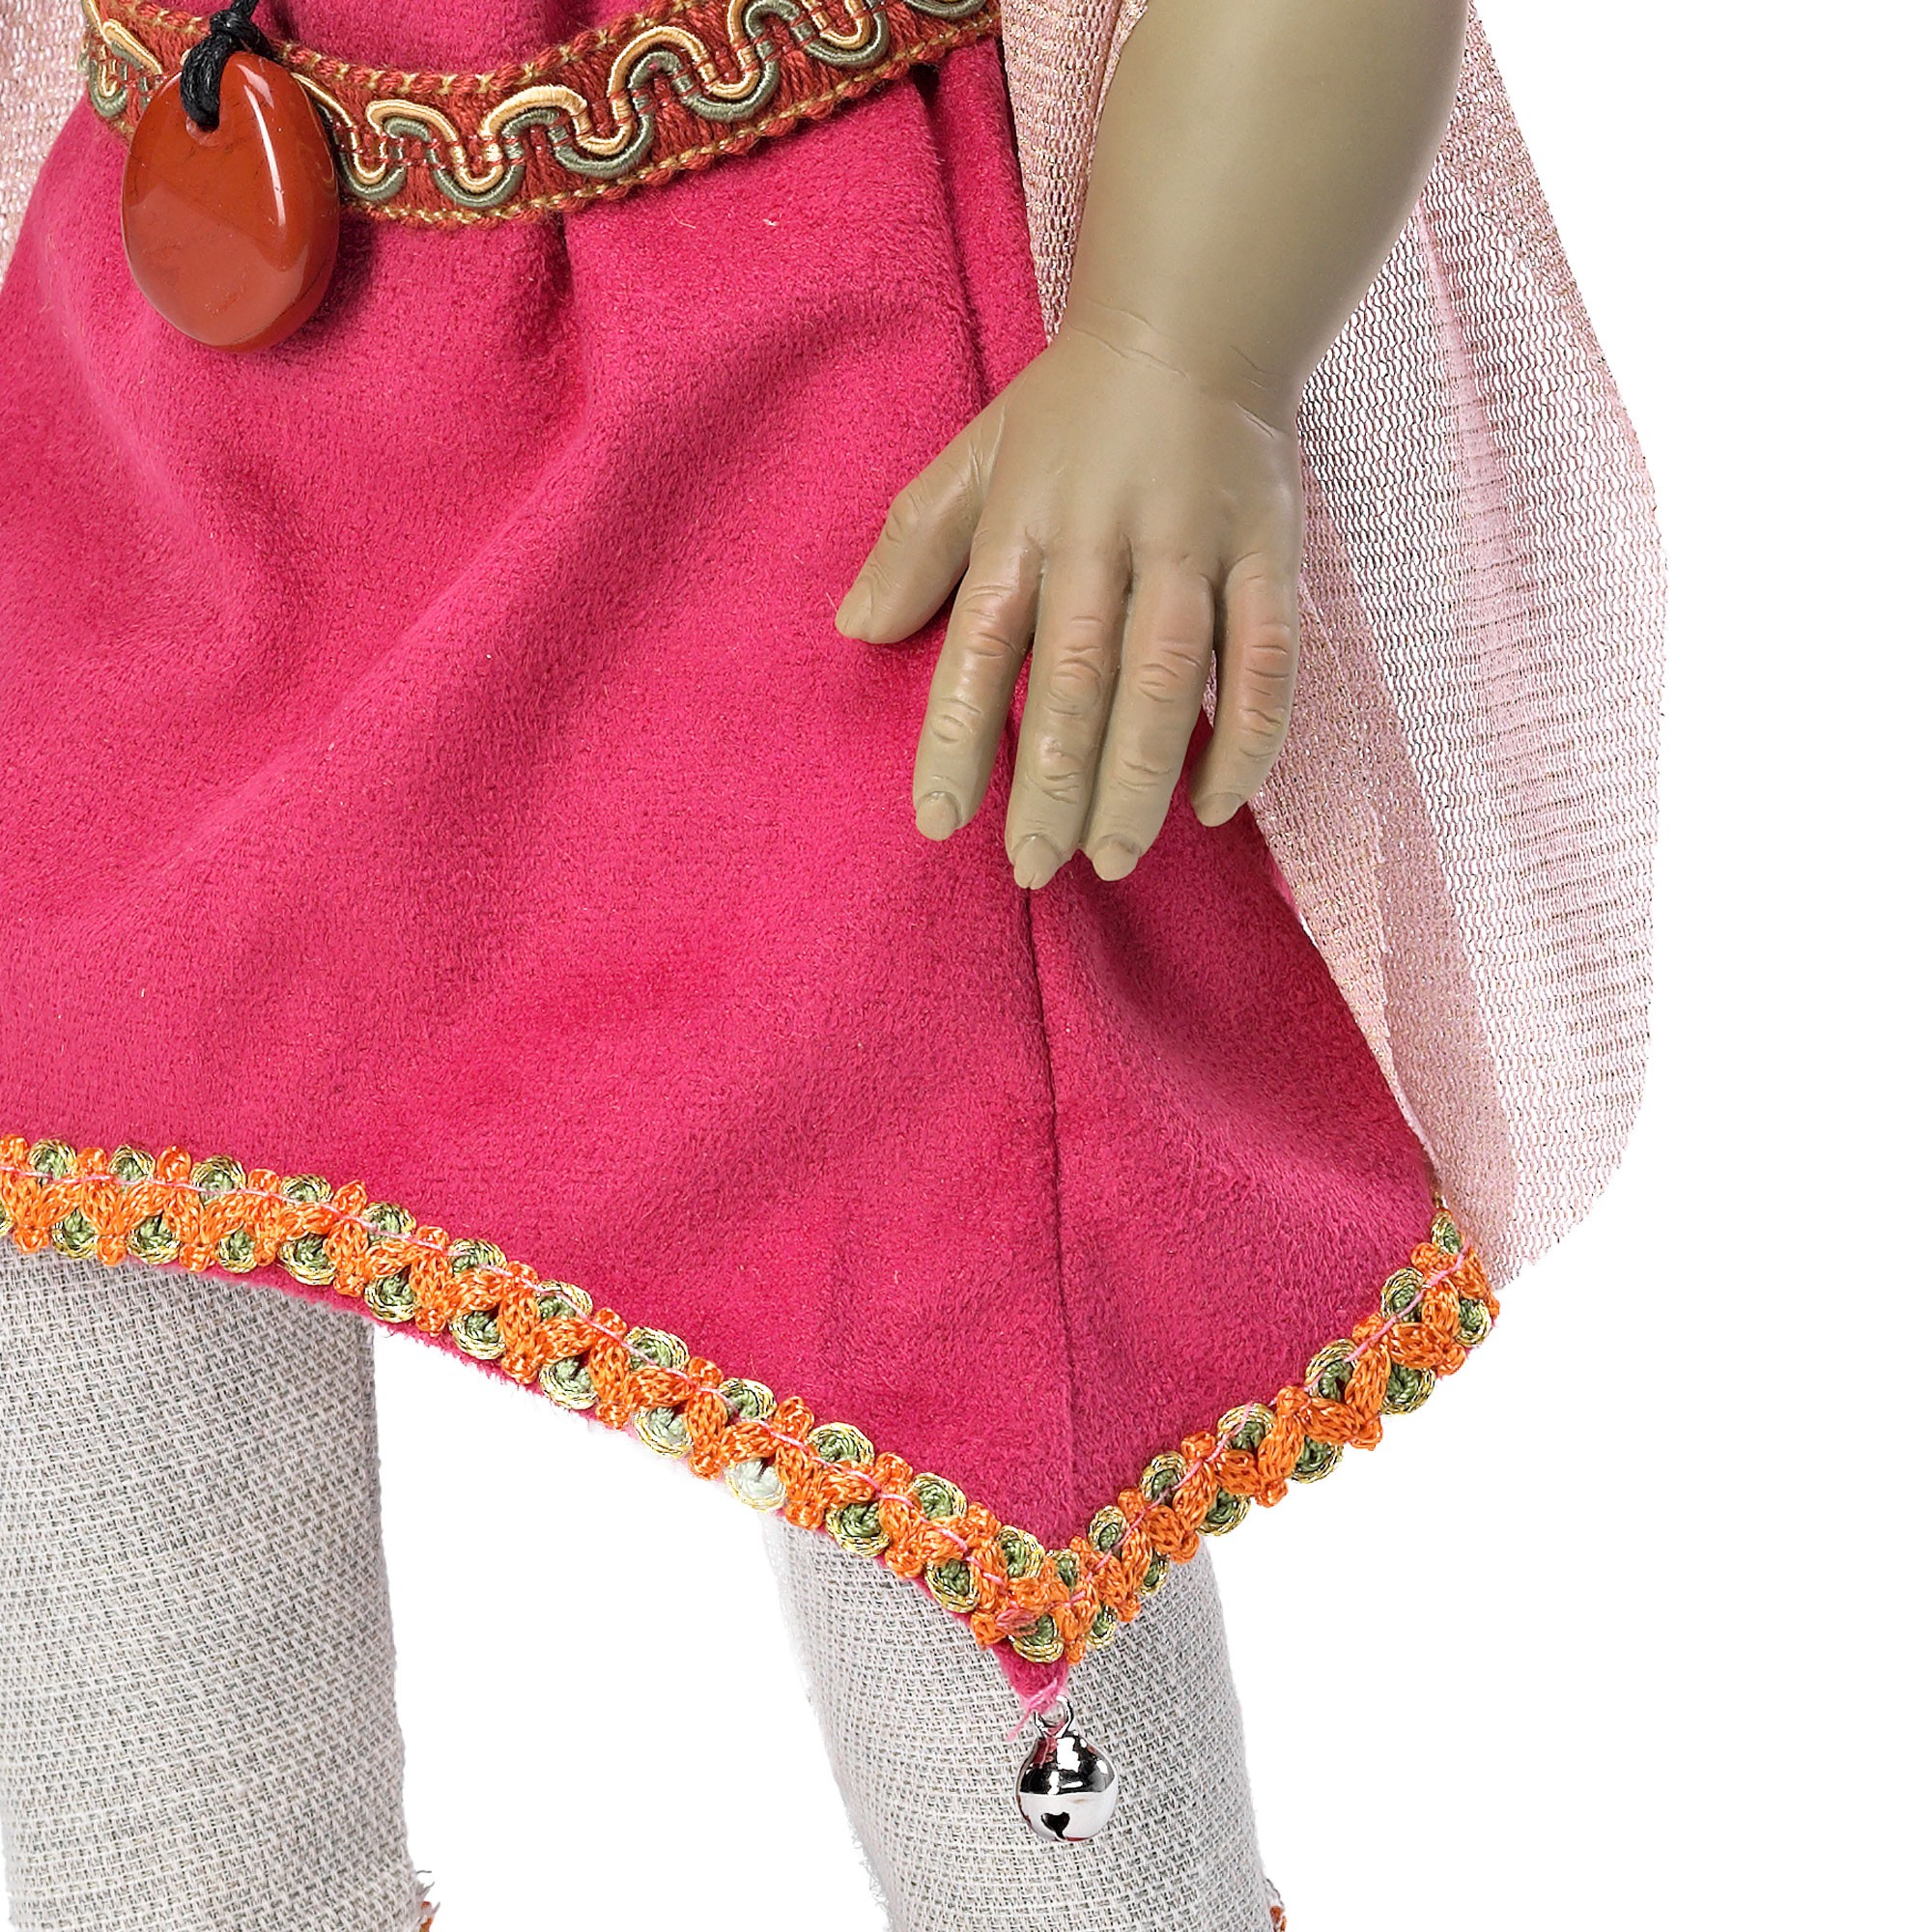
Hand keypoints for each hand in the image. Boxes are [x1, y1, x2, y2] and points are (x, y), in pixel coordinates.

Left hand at [835, 318, 1303, 888]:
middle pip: (1075, 682)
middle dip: (1052, 786)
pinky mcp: (1269, 556)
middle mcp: (1104, 541)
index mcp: (1024, 525)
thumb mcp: (976, 460)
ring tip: (1112, 858)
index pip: (980, 648)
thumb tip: (854, 630)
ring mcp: (1193, 550)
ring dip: (1139, 782)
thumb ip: (915, 545)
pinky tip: (1214, 804)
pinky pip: (1266, 662)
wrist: (1197, 323)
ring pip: (1167, 684)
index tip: (939, 822)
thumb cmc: (1071, 410)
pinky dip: (1247, 739)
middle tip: (1034, 865)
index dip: (956, 740)